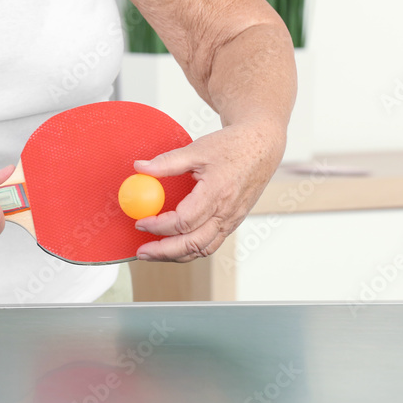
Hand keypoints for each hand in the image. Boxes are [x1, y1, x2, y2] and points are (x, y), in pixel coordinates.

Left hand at [132, 120, 285, 262]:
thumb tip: (140, 168)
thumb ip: (167, 162)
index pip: (184, 221)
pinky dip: (191, 249)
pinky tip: (174, 245)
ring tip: (153, 253)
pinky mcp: (233, 222)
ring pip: (203, 249)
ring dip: (176, 255)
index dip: (159, 225)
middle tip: (142, 252)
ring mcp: (232, 220)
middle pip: (193, 244)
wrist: (262, 148)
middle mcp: (227, 212)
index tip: (141, 221)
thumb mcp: (197, 149)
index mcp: (217, 193)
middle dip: (164, 251)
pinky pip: (211, 243)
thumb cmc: (233, 147)